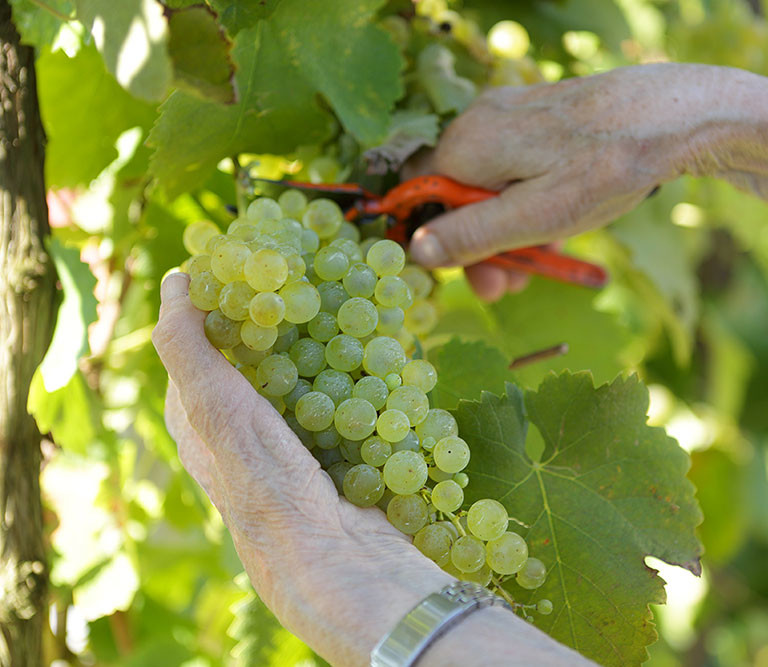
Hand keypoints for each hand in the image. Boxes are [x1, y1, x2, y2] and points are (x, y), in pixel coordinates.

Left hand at [152, 273, 453, 665]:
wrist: (339, 558)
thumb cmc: (265, 483)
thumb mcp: (213, 407)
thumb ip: (188, 347)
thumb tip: (176, 279)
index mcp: (201, 427)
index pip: (198, 347)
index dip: (216, 305)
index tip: (249, 262)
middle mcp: (245, 437)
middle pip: (259, 360)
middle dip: (280, 320)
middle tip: (307, 277)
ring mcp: (297, 448)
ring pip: (306, 379)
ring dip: (325, 346)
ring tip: (348, 305)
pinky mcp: (340, 457)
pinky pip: (346, 403)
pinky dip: (357, 377)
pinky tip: (377, 356)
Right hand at [409, 63, 734, 298]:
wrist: (675, 116)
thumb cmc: (605, 167)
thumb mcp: (535, 217)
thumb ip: (473, 236)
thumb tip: (417, 251)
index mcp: (469, 144)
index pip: (424, 197)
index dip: (444, 243)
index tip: (477, 279)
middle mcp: (481, 122)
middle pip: (459, 194)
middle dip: (484, 245)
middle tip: (512, 285)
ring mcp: (512, 116)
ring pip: (493, 186)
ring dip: (512, 230)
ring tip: (546, 263)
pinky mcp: (541, 119)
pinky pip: (519, 169)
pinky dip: (532, 203)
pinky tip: (559, 228)